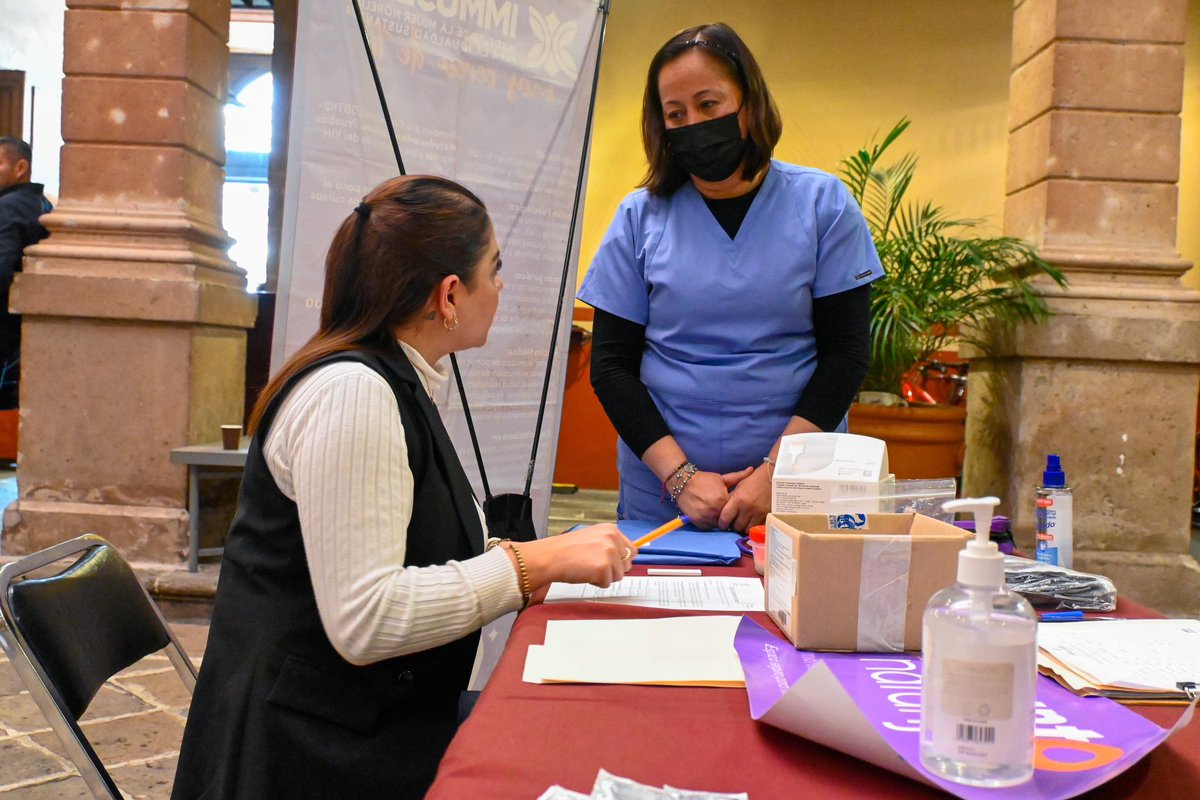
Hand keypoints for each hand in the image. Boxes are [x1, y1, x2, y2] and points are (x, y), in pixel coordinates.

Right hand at [518, 523, 634, 589]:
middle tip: (594, 565)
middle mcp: (612, 539)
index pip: (631, 550)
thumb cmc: (566, 550)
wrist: (550, 556)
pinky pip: (607, 583)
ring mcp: (609, 553)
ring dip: (604, 576)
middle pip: (627, 564)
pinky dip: (596, 583)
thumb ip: (609, 544)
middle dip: (613, 569)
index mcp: (611, 530)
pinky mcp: (603, 568)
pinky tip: (584, 573)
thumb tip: (626, 557)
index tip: (611, 563)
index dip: (620, 560)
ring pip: (618, 575)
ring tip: (587, 568)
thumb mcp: (592, 538)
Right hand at [677, 467, 752, 528]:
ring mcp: (706, 518)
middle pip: (728, 519)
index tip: (734, 507)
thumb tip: (752, 469)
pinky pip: (709, 527)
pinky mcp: (698, 523)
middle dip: (728, 516)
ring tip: (717, 513)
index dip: (735, 509)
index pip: (735, 510)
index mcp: (723, 500)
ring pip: (719, 525)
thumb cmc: (704, 480)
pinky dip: (710, 523)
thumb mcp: (721, 478)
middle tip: (726, 511)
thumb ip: (738, 476)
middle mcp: (715, 511)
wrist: (683, 483)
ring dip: (719, 521)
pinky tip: (709, 516)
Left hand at [719, 464, 770, 532]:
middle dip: (733, 526)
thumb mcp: (739, 486)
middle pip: (736, 526)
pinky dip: (753, 527)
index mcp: (738, 500)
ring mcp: (758, 513)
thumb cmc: (754, 480)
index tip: (722, 525)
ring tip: (743, 523)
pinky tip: (752, 522)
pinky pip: (757, 527)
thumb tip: (723, 510)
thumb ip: (731, 499)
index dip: (722, 524)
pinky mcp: (766, 516)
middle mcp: (747, 508)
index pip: (725, 518)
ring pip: (747, 529)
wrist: (772, 477)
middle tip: (733, 523)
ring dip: (743, 528)